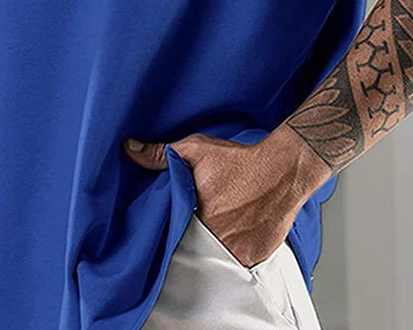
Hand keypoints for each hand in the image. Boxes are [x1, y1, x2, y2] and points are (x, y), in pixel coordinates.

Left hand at [123, 130, 306, 267]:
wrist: (282, 170)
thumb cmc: (239, 161)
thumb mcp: (195, 150)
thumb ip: (160, 154)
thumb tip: (130, 148)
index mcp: (193, 215)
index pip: (170, 235)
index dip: (168, 232)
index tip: (168, 227)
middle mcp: (214, 238)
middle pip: (191, 247)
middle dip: (189, 238)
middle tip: (194, 224)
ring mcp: (235, 251)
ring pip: (213, 257)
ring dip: (211, 247)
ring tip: (216, 228)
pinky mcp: (254, 258)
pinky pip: (236, 264)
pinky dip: (233, 252)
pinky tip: (234, 234)